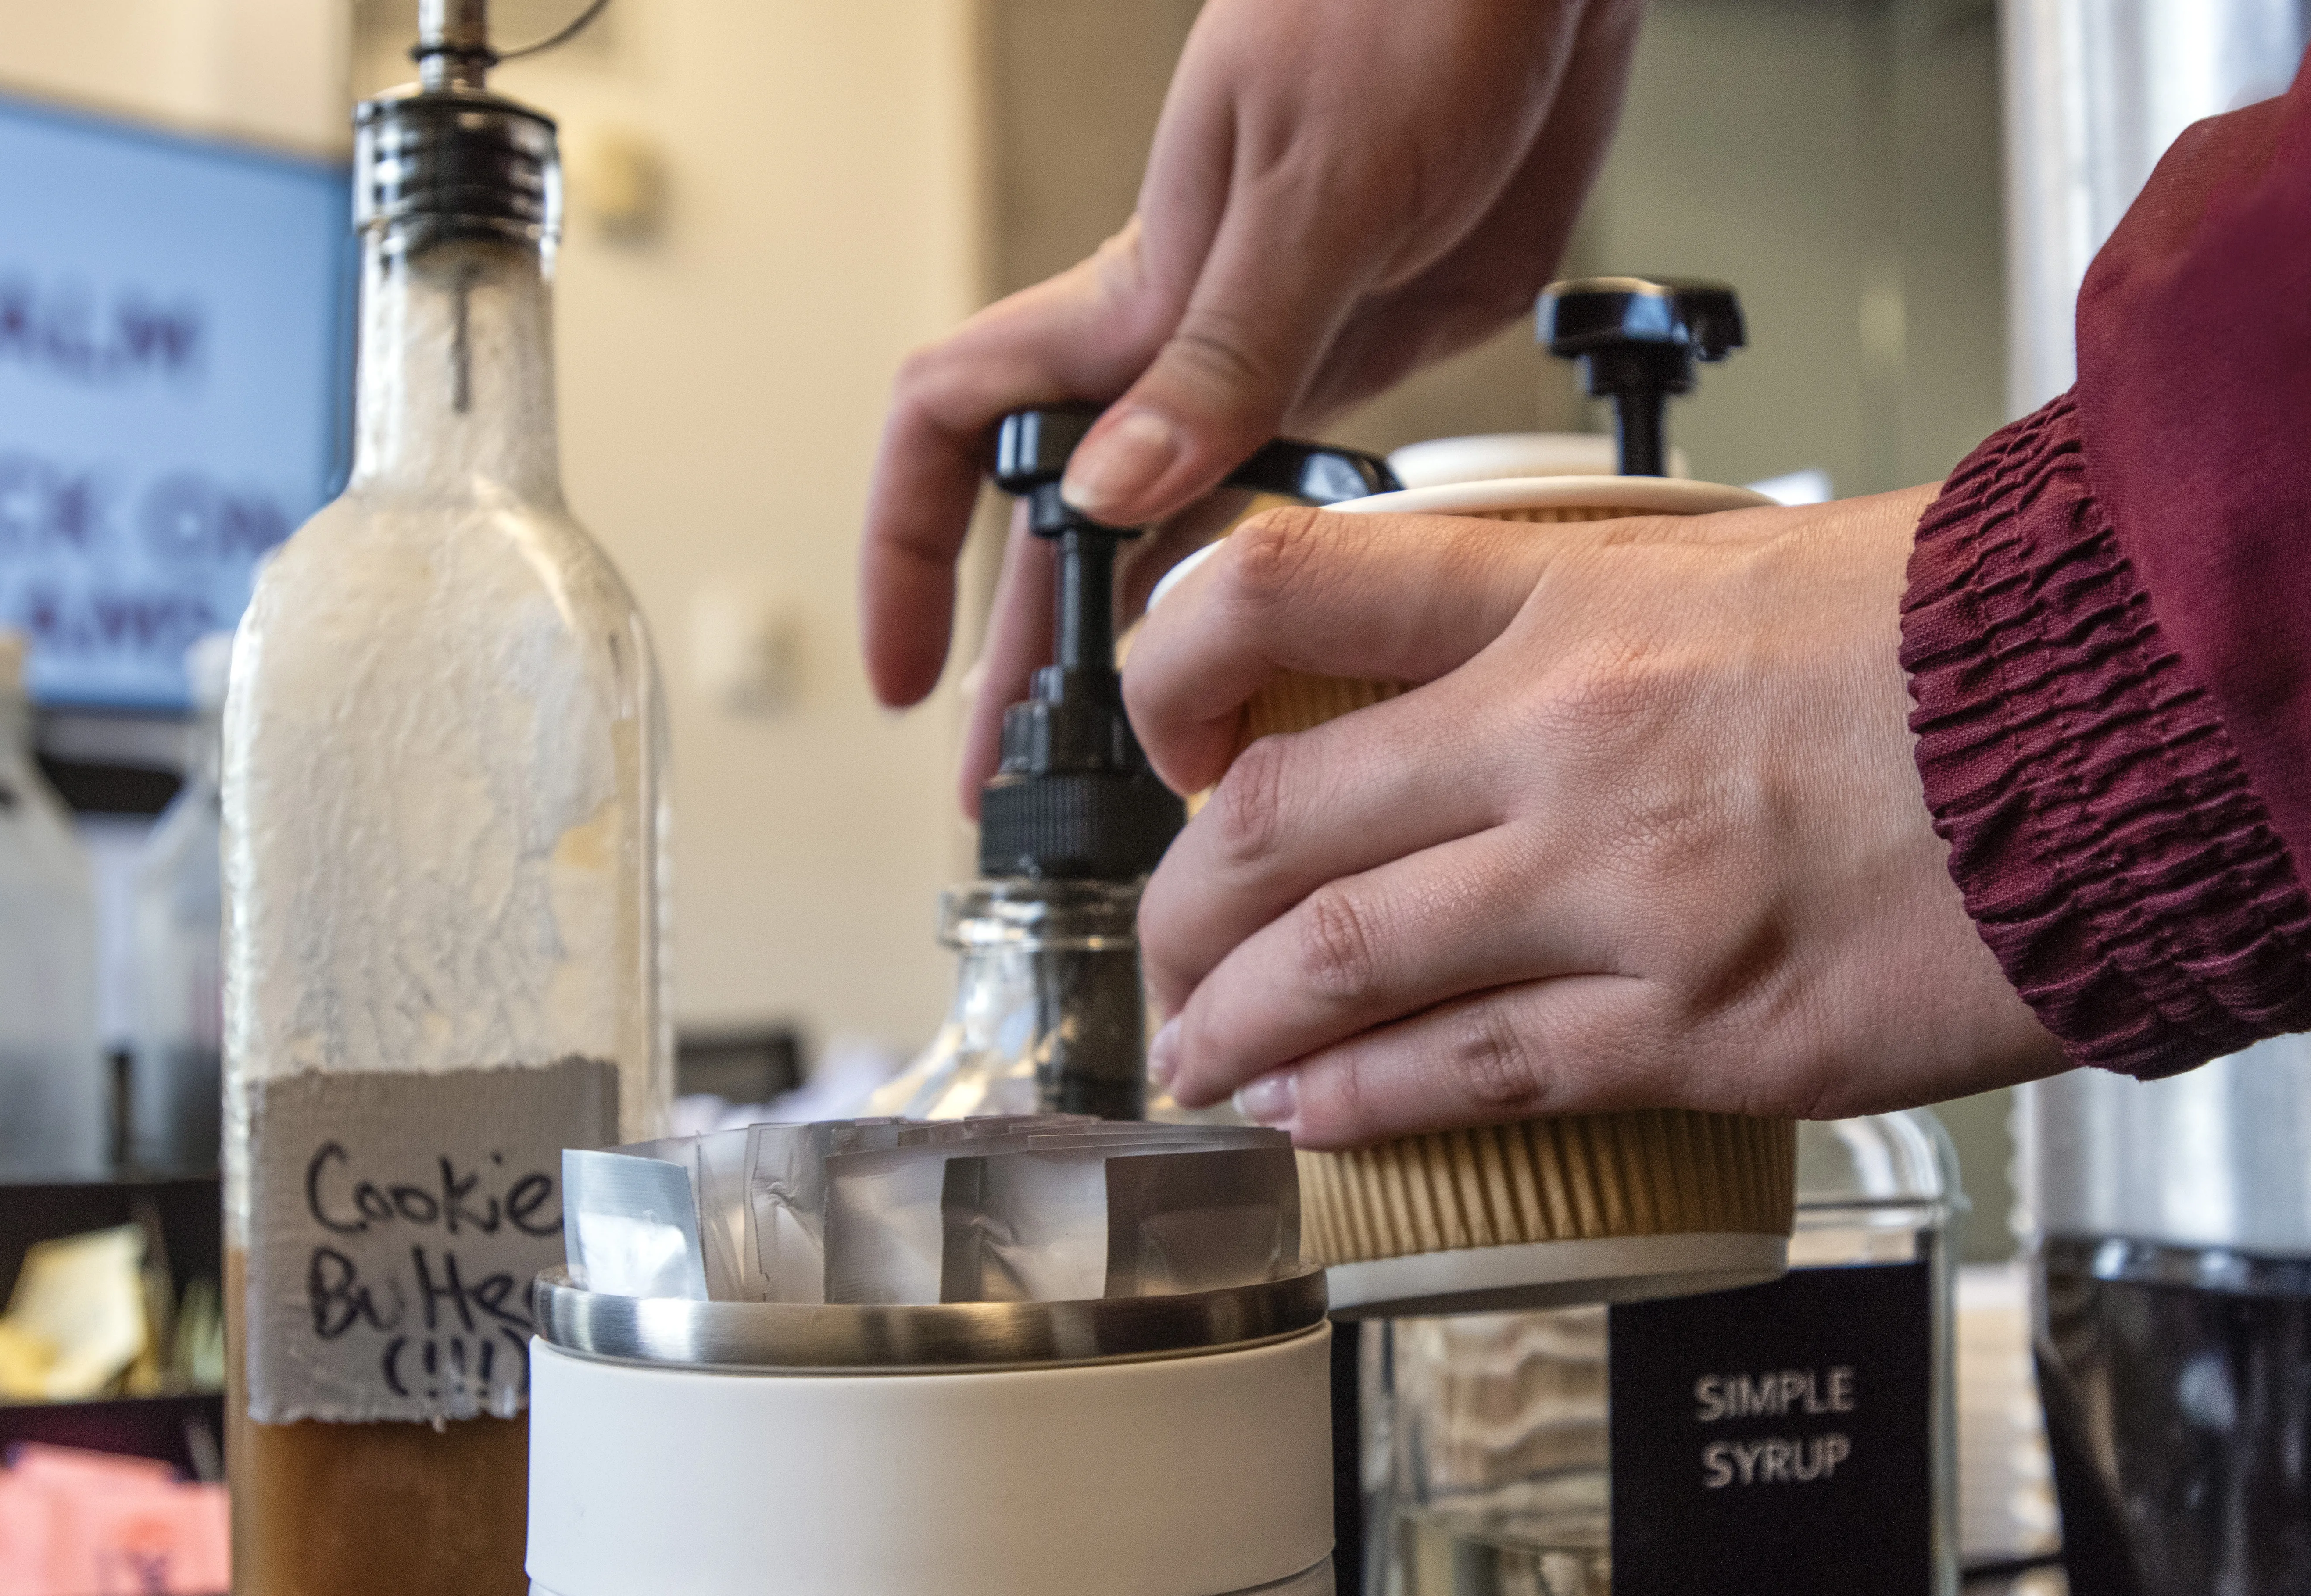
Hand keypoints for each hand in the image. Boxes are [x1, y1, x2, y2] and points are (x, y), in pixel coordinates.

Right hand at [855, 0, 1645, 813]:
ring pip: (1182, 529)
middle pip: (1066, 526)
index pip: (955, 426)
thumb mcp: (1307, 184)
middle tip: (1035, 801)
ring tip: (1167, 774)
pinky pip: (1305, 497)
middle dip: (1034, 665)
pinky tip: (1307, 661)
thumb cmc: (1405, 0)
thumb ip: (1225, 353)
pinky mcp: (1376, 354)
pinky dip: (1292, 583)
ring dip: (1163, 649)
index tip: (905, 675)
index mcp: (1135, 293)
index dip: (909, 551)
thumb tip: (1115, 497)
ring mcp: (1279, 356)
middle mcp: (1190, 342)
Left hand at [1126, 492, 2070, 1145]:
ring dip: (1233, 1024)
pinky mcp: (1698, 1030)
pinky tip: (1310, 1118)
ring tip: (1197, 1058)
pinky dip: (1362, 1104)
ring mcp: (1622, 894)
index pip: (1290, 589)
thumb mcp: (1757, 565)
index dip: (1174, 664)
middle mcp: (1563, 738)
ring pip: (1336, 964)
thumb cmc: (1983, 644)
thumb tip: (1500, 681)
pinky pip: (1472, 1075)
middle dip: (1177, 904)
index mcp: (1574, 598)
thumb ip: (1608, 622)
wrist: (2152, 733)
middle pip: (1271, 817)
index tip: (1163, 733)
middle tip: (1161, 951)